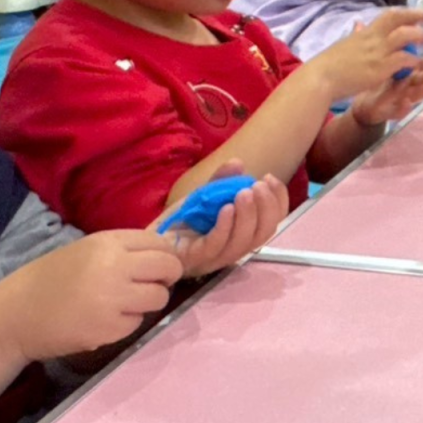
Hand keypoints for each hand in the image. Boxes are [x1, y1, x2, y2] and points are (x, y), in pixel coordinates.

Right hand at [0, 231, 181, 362]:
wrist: (16, 315)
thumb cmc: (52, 279)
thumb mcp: (88, 250)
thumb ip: (124, 250)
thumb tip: (165, 254)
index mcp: (108, 243)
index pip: (160, 243)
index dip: (167, 255)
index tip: (161, 266)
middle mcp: (115, 266)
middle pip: (168, 267)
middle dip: (168, 277)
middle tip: (155, 284)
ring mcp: (113, 299)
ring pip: (159, 297)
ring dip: (149, 301)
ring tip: (126, 303)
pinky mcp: (109, 329)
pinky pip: (137, 322)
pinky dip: (127, 323)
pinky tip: (105, 320)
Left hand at [154, 162, 290, 278]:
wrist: (144, 240)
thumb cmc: (177, 220)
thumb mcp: (203, 195)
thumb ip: (221, 181)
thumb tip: (238, 163)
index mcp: (241, 234)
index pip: (270, 223)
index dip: (278, 202)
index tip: (269, 178)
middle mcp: (233, 248)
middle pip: (263, 234)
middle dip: (266, 208)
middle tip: (257, 186)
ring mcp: (214, 257)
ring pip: (243, 242)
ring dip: (248, 215)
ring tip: (244, 193)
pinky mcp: (194, 259)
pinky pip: (216, 245)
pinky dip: (226, 226)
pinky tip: (226, 208)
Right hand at [306, 9, 422, 100]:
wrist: (320, 79)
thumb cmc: (330, 65)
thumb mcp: (346, 44)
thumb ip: (357, 35)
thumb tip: (359, 24)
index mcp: (366, 33)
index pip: (389, 15)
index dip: (407, 12)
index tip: (421, 13)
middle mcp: (373, 38)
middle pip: (400, 19)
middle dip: (418, 17)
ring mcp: (377, 52)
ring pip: (406, 35)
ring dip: (421, 36)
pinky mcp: (380, 67)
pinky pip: (404, 59)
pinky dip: (414, 60)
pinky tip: (420, 64)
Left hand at [349, 42, 422, 126]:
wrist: (362, 107)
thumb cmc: (377, 83)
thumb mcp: (380, 61)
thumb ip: (386, 45)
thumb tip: (374, 21)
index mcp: (410, 72)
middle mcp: (410, 85)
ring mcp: (402, 98)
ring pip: (419, 93)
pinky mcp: (391, 111)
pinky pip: (399, 110)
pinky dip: (404, 107)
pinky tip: (406, 101)